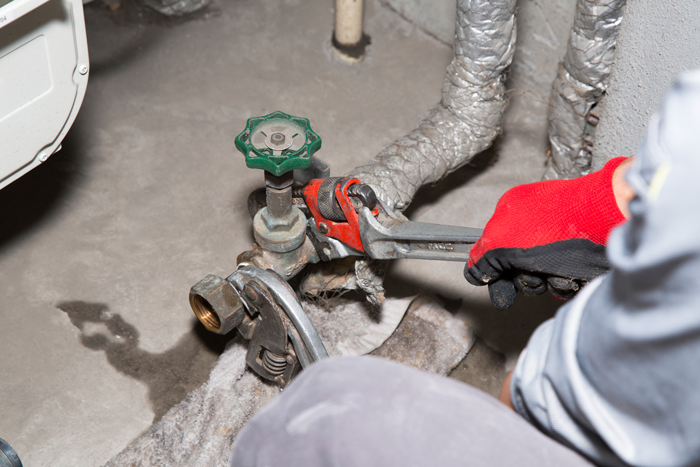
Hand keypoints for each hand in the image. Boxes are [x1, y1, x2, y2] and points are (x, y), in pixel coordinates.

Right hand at [465, 157, 631, 309]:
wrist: (608, 222)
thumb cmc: (560, 223)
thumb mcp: (502, 242)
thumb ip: (481, 258)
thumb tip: (473, 272)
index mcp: (511, 212)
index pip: (491, 249)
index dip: (494, 270)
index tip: (494, 283)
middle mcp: (534, 224)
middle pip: (515, 268)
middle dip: (523, 278)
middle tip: (531, 273)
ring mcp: (558, 240)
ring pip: (540, 277)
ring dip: (546, 282)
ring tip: (559, 271)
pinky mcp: (580, 255)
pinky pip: (564, 280)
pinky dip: (567, 283)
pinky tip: (574, 274)